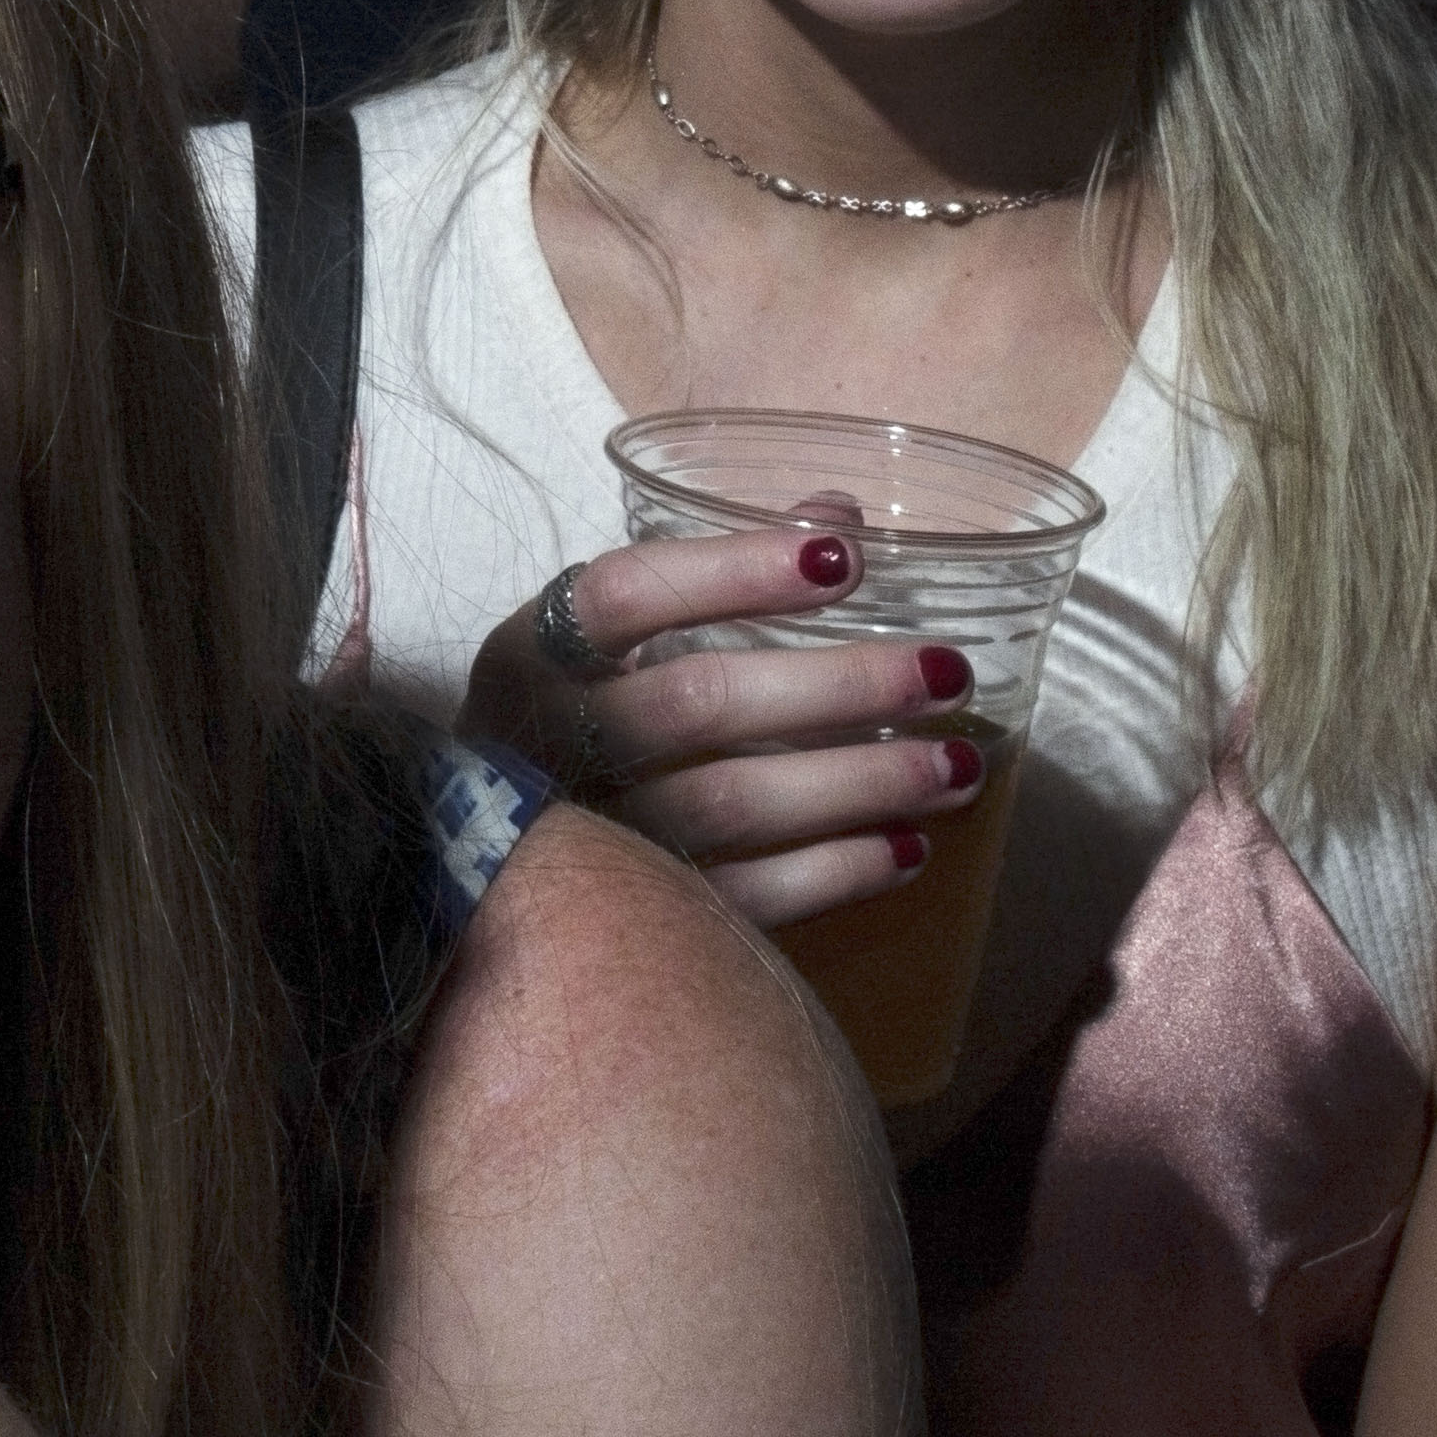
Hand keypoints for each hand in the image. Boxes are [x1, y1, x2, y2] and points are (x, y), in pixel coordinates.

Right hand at [469, 525, 981, 936]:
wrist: (477, 871)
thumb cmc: (561, 722)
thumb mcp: (604, 640)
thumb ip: (716, 569)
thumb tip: (840, 513)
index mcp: (528, 655)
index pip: (624, 595)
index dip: (734, 571)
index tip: (845, 558)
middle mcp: (544, 742)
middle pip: (699, 703)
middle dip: (837, 687)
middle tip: (947, 671)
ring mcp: (587, 839)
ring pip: (733, 806)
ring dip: (860, 785)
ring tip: (959, 766)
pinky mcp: (625, 923)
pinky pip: (742, 899)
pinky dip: (833, 876)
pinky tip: (906, 850)